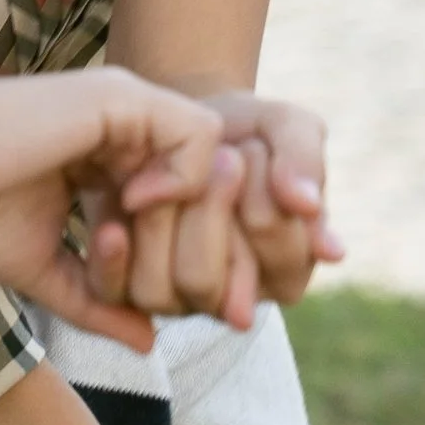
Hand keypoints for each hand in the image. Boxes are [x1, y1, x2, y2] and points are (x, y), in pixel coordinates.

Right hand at [0, 71, 239, 351]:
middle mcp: (127, 132)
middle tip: (162, 299)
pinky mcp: (122, 97)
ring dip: (188, 228)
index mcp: (107, 165)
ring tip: (129, 249)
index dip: (189, 270)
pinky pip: (201, 139)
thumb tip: (149, 344)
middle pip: (215, 200)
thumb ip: (97, 301)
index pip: (183, 218)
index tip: (166, 314)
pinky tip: (122, 205)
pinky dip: (178, 183)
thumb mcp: (42, 269)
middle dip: (203, 261)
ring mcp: (128, 109)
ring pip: (218, 171)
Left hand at [82, 91, 342, 324]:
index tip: (250, 149)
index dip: (262, 193)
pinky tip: (118, 219)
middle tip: (212, 156)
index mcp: (287, 268)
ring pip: (169, 289)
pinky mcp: (134, 292)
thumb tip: (307, 205)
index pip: (280, 250)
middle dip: (207, 204)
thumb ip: (304, 157)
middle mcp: (238, 297)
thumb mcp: (283, 125)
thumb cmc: (240, 131)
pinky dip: (117, 258)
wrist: (177, 125)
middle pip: (213, 280)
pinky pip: (123, 294)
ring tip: (167, 176)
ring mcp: (184, 298)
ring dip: (163, 221)